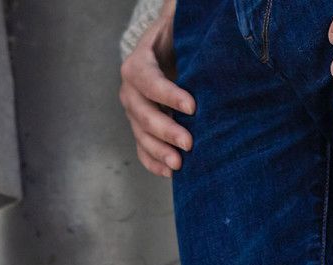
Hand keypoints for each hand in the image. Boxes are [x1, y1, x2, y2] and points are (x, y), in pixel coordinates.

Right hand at [120, 1, 194, 177]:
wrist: (168, 50)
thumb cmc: (179, 39)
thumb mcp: (180, 29)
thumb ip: (186, 27)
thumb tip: (201, 23)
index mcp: (138, 63)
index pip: (148, 80)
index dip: (168, 94)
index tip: (193, 106)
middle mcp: (131, 90)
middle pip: (142, 113)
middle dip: (166, 130)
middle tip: (189, 143)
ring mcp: (134, 111)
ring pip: (141, 134)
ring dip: (159, 151)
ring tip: (180, 165)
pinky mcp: (141, 127)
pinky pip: (142, 149)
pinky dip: (154, 163)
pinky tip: (170, 174)